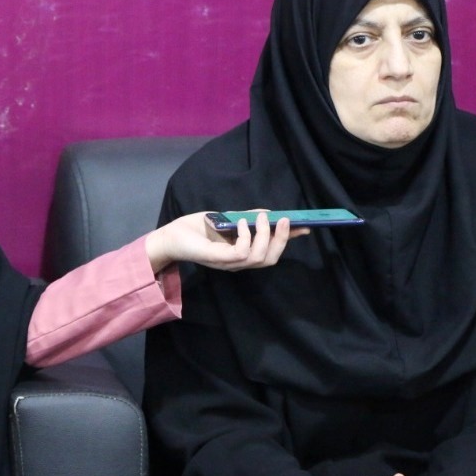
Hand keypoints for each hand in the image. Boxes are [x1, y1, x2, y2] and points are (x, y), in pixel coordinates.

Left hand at [145, 211, 308, 273]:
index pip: (271, 250)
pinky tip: (242, 222)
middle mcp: (237, 262)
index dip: (288, 239)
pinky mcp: (218, 259)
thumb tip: (267, 212)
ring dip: (264, 236)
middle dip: (282, 240)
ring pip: (259, 258)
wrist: (170, 236)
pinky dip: (246, 236)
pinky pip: (241, 253)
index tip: (305, 226)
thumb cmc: (195, 229)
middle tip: (284, 219)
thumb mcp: (226, 219)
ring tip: (259, 217)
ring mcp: (228, 263)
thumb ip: (245, 217)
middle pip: (270, 259)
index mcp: (241, 253)